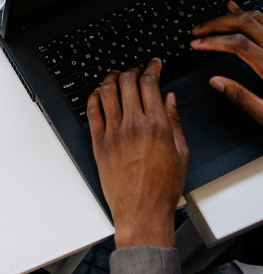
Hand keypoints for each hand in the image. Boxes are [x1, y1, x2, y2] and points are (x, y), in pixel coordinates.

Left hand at [87, 60, 188, 248]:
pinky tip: (98, 93)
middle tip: (135, 68)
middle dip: (132, 69)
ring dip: (111, 78)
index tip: (153, 63)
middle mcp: (133, 125)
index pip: (150, 84)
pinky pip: (92, 111)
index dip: (151, 67)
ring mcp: (113, 132)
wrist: (142, 210)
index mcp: (157, 126)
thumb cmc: (163, 187)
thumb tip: (169, 98)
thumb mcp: (181, 152)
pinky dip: (94, 96)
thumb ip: (175, 121)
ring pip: (107, 92)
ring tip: (116, 75)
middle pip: (127, 82)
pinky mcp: (98, 142)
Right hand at [191, 1, 262, 126]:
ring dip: (233, 16)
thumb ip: (242, 97)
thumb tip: (216, 82)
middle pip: (245, 23)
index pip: (237, 44)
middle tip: (199, 30)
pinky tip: (243, 12)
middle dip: (217, 23)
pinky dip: (253, 15)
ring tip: (215, 22)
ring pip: (258, 17)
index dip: (213, 41)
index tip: (197, 44)